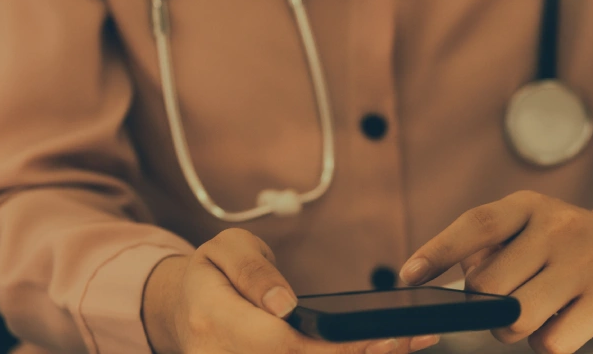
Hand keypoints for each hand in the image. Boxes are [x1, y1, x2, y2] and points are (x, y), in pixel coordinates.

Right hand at [142, 228, 438, 353]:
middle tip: (410, 341)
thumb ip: (253, 271)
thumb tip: (283, 304)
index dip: (332, 347)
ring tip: (403, 346)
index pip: (281, 343)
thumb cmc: (210, 274)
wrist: (182, 309)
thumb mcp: (226, 249)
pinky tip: (370, 351)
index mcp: (213, 320)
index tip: (377, 339)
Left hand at [399, 191, 592, 353]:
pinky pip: (551, 341)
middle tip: (505, 306)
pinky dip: (548, 344)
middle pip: (488, 287)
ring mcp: (585, 262)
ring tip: (536, 316)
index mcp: (530, 207)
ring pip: (516, 318)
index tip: (407, 277)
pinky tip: (565, 325)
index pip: (476, 225)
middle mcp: (557, 227)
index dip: (438, 251)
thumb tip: (447, 285)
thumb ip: (492, 250)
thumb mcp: (534, 231)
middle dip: (487, 308)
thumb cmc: (572, 250)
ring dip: (515, 330)